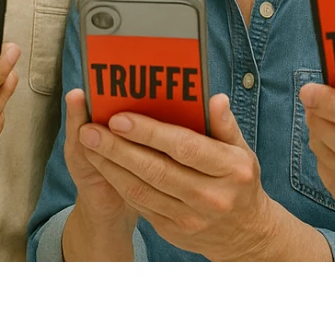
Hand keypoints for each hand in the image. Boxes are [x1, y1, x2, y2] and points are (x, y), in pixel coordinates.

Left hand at [74, 93, 329, 260]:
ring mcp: (190, 218)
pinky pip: (141, 205)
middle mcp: (210, 197)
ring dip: (111, 166)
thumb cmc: (239, 181)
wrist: (245, 235)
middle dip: (119, 148)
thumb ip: (225, 125)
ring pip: (142, 190)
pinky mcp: (174, 231)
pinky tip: (104, 165)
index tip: (120, 118)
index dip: (150, 133)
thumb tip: (214, 99)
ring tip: (89, 144)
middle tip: (91, 129)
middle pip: (156, 170)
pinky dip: (119, 183)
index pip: (183, 147)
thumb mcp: (242, 150)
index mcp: (229, 170)